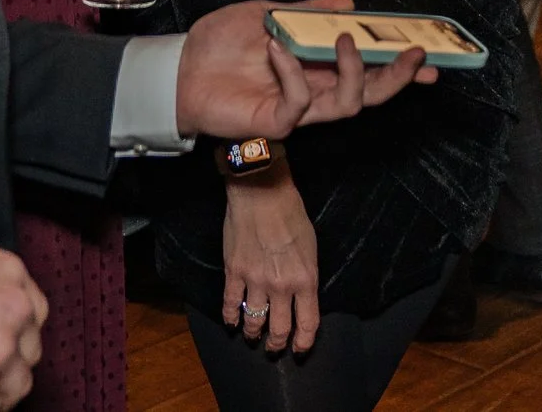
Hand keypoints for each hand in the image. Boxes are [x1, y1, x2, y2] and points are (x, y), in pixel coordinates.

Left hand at [176, 0, 436, 140]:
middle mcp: (314, 90)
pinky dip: (293, 72)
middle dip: (398, 77)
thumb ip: (308, 12)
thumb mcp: (268, 14)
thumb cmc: (220, 43)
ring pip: (348, 105)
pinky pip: (299, 102)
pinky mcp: (275, 122)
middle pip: (370, 93)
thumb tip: (349, 3)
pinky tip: (277, 48)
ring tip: (347, 41)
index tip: (430, 53)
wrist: (179, 67)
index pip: (367, 68)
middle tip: (418, 57)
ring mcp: (297, 110)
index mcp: (317, 66)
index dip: (399, 63)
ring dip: (355, 72)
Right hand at [222, 165, 319, 353]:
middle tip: (274, 348)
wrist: (262, 193)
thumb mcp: (310, 247)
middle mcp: (282, 286)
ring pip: (254, 321)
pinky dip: (230, 317)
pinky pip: (231, 304)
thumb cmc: (291, 214)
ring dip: (253, 334)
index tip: (300, 349)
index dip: (304, 342)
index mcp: (306, 279)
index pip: (308, 324)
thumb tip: (300, 295)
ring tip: (253, 337)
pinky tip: (232, 322)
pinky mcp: (234, 272)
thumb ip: (305, 275)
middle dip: (277, 343)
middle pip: (280, 329)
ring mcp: (256, 281)